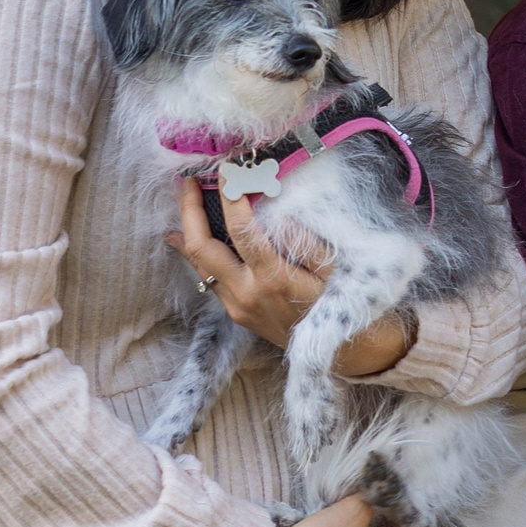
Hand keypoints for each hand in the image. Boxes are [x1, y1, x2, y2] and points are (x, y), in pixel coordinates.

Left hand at [167, 179, 408, 377]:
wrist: (341, 355)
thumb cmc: (342, 307)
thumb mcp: (336, 274)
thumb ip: (309, 245)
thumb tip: (283, 214)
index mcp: (273, 279)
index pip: (240, 230)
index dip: (230, 196)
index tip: (228, 170)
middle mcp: (246, 293)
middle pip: (201, 247)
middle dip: (189, 210)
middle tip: (187, 181)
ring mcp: (236, 305)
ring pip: (197, 264)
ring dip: (187, 229)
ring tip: (183, 199)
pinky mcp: (235, 313)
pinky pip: (206, 278)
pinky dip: (195, 253)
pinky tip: (184, 237)